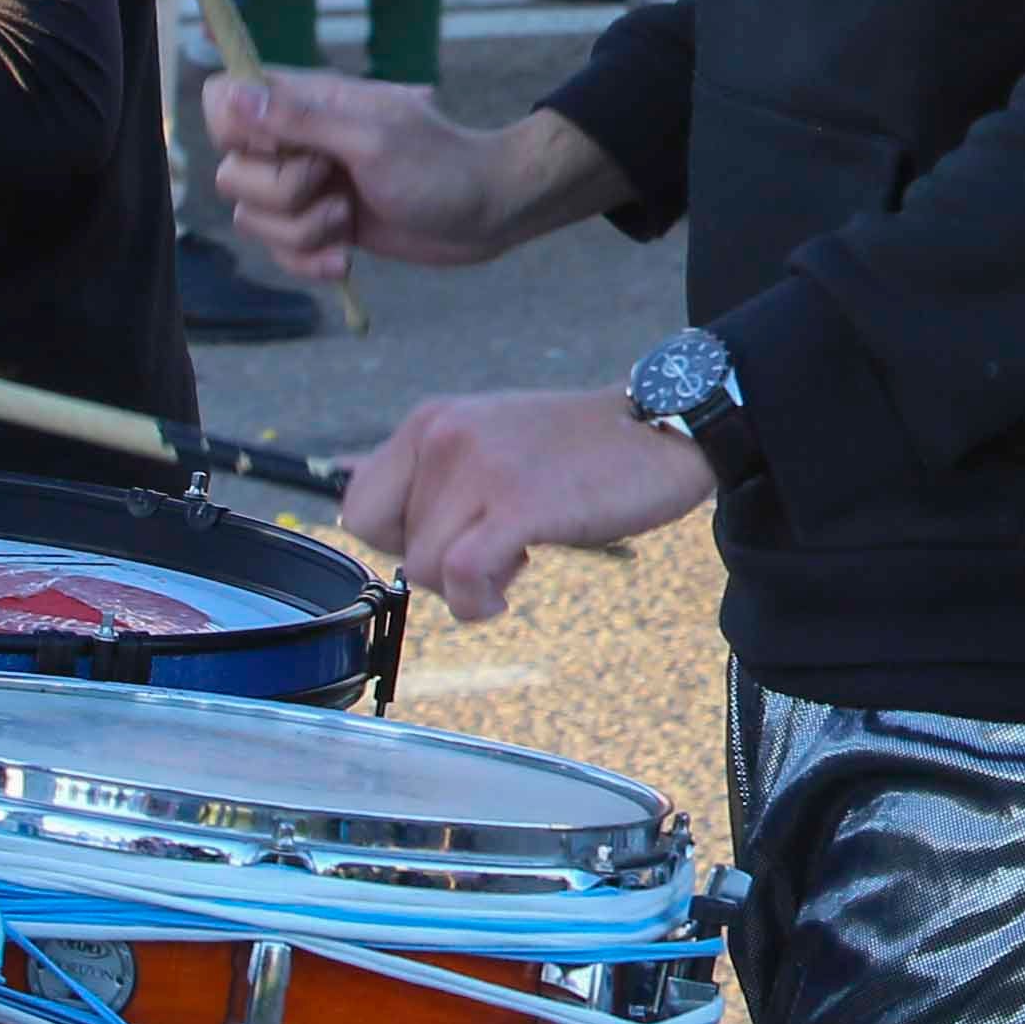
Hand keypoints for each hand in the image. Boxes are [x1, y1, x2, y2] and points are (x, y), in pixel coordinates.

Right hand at [207, 71, 614, 275]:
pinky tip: (345, 259)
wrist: (488, 213)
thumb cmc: (441, 167)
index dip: (234, 131)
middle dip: (280, 194)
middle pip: (231, 174)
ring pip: (251, 218)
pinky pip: (279, 251)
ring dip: (301, 232)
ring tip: (349, 219)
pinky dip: (309, 261)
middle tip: (334, 182)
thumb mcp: (371, 139)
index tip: (279, 149)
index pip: (223, 98)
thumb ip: (300, 118)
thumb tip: (233, 93)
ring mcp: (307, 186)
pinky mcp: (320, 225)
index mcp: (305, 102)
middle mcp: (296, 142)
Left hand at [342, 390, 713, 620]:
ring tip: (515, 560)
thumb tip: (385, 527)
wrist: (663, 427)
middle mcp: (444, 436)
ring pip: (425, 568)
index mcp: (431, 420)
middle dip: (437, 562)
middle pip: (391, 543)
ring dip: (467, 586)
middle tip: (492, 548)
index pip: (362, 506)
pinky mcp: (519, 505)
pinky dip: (478, 603)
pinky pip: (463, 577)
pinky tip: (506, 593)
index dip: (399, 539)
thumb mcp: (489, 438)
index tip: (450, 537)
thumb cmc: (579, 448)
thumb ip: (438, 473)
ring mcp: (480, 469)